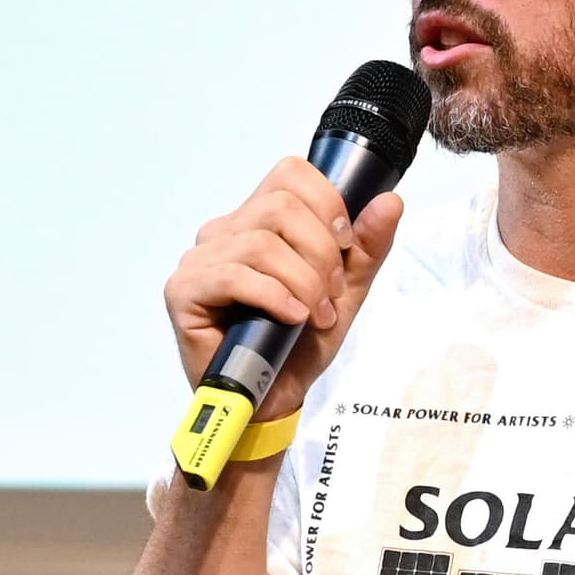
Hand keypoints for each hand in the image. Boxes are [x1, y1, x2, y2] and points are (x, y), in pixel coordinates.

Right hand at [164, 161, 403, 416]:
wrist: (273, 401)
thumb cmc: (298, 346)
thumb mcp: (344, 292)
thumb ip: (366, 248)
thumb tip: (390, 201)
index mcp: (257, 221)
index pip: (290, 174)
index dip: (326, 203)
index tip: (344, 245)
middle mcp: (225, 232)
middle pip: (280, 204)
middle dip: (320, 252)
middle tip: (331, 294)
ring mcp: (200, 259)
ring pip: (261, 242)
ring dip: (302, 282)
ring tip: (314, 316)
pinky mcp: (184, 291)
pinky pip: (233, 275)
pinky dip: (274, 296)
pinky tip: (291, 319)